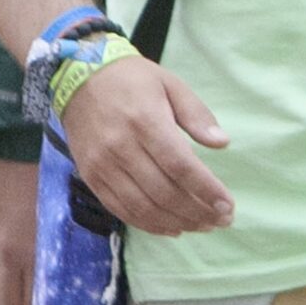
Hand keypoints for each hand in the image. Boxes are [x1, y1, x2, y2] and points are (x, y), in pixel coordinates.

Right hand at [59, 56, 235, 235]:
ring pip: (143, 207)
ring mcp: (102, 165)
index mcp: (145, 121)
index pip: (180, 166)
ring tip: (202, 226)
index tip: (227, 205)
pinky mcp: (91, 176)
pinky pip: (121, 209)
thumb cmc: (132, 80)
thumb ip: (197, 115)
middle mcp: (121, 147)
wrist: (78, 77)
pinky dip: (149, 224)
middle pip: (164, 192)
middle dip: (197, 212)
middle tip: (222, 220)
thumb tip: (222, 143)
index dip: (206, 190)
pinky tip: (172, 227)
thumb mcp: (171, 84)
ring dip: (177, 222)